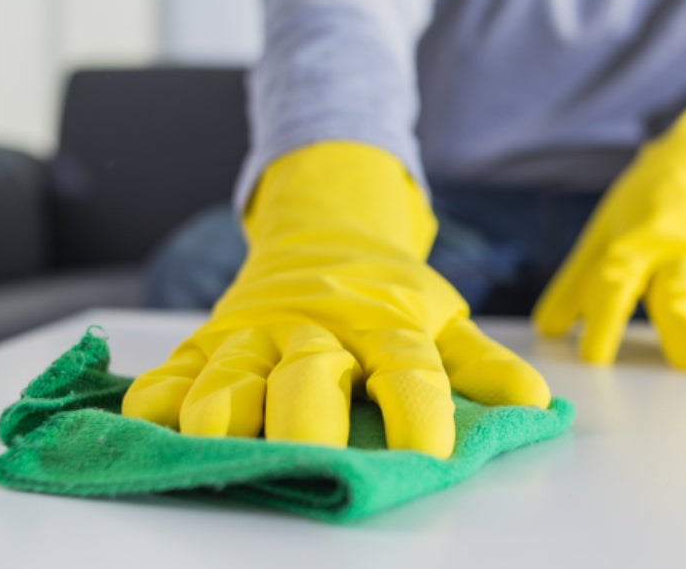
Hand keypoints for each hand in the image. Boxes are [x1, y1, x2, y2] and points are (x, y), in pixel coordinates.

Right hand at [122, 143, 549, 457]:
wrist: (322, 229)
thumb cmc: (388, 291)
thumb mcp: (441, 318)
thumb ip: (481, 363)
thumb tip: (538, 405)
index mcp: (383, 322)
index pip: (405, 365)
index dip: (416, 409)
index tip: (427, 455)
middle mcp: (317, 326)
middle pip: (311, 371)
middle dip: (309, 414)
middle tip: (313, 456)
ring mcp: (257, 329)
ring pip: (236, 368)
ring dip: (224, 401)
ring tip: (214, 438)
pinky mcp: (209, 336)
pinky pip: (177, 364)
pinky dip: (159, 390)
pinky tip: (147, 417)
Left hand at [533, 83, 685, 371]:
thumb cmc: (643, 207)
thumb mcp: (603, 233)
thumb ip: (575, 283)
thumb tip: (548, 330)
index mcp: (635, 245)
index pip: (615, 283)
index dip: (604, 319)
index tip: (594, 358)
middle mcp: (679, 254)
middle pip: (679, 292)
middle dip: (685, 327)